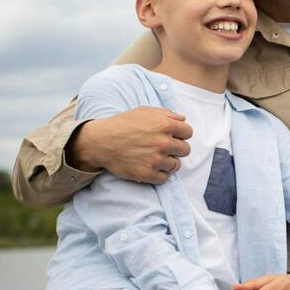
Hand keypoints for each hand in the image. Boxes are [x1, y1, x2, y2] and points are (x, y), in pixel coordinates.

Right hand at [67, 106, 191, 182]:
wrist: (100, 141)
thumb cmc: (122, 124)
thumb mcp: (143, 111)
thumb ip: (166, 114)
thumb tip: (182, 120)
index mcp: (165, 125)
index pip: (188, 132)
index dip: (180, 134)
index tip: (171, 136)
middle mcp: (163, 142)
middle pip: (185, 150)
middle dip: (176, 149)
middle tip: (162, 148)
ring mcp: (156, 160)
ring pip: (176, 165)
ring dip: (167, 162)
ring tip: (154, 158)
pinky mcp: (147, 174)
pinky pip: (164, 178)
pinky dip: (158, 174)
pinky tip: (148, 167)